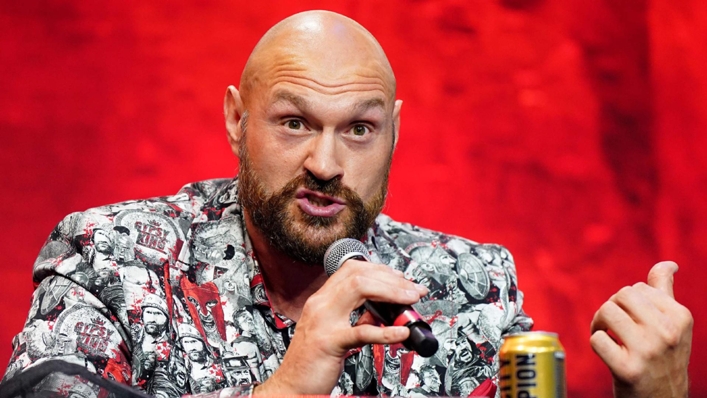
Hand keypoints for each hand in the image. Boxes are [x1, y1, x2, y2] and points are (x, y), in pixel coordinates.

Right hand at [254, 260, 427, 394]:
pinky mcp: (329, 344)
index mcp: (322, 300)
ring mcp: (324, 322)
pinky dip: (385, 331)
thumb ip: (356, 318)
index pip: (352, 270)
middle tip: (414, 290)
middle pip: (359, 274)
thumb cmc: (312, 362)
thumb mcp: (335, 331)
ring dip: (392, 292)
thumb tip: (383, 311)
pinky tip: (401, 333)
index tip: (401, 279)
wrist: (291, 387)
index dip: (381, 270)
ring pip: (360, 289)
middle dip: (392, 279)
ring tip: (411, 300)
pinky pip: (361, 332)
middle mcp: (320, 305)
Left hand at [590, 261, 692, 397]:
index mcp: (680, 317)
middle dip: (611, 308)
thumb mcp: (672, 325)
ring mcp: (648, 351)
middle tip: (613, 326)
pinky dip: (596, 343)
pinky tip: (608, 353)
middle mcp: (668, 332)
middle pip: (620, 296)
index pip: (637, 288)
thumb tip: (668, 264)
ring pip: (606, 312)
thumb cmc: (663, 358)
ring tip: (608, 336)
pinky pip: (597, 339)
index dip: (626, 302)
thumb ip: (665, 292)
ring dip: (599, 323)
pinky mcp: (628, 369)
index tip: (631, 319)